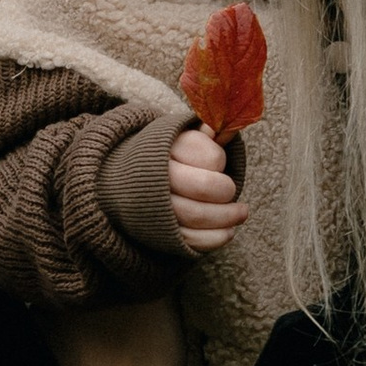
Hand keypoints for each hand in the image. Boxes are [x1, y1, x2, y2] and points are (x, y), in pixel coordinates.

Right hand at [167, 124, 247, 253]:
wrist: (124, 180)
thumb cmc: (167, 156)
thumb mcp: (182, 137)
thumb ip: (206, 133)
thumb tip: (227, 125)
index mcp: (164, 148)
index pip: (209, 157)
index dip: (219, 161)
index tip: (217, 161)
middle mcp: (157, 177)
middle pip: (203, 187)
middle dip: (226, 191)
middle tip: (232, 190)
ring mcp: (156, 208)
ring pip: (198, 215)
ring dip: (227, 216)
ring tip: (240, 212)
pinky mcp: (160, 233)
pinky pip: (192, 239)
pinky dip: (216, 237)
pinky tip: (229, 230)